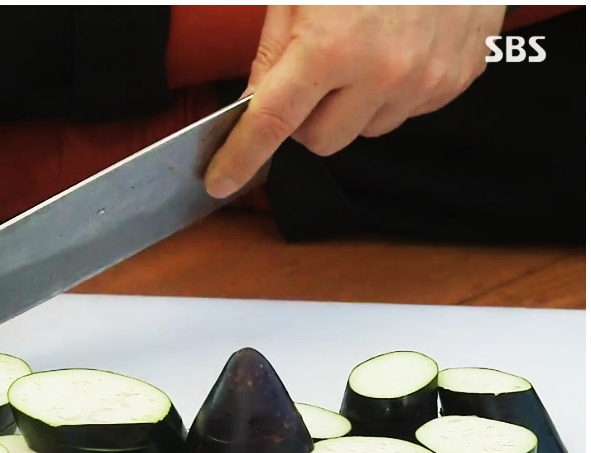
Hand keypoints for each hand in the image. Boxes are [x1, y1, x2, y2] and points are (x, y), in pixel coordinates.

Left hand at [206, 5, 505, 197]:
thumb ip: (273, 51)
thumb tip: (255, 100)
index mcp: (331, 47)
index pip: (272, 124)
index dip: (240, 157)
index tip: (221, 179)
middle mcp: (381, 73)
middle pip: (319, 141)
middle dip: (304, 119)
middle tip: (309, 76)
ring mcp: (423, 81)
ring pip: (364, 130)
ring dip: (351, 107)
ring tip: (361, 51)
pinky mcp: (456, 79)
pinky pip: (407, 111)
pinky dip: (391, 92)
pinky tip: (395, 49)